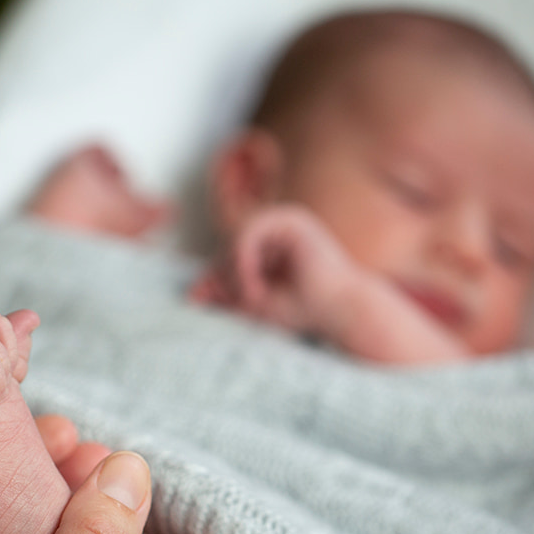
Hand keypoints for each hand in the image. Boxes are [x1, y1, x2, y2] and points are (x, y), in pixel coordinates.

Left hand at [198, 204, 354, 335]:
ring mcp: (286, 220)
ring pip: (236, 236)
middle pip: (228, 243)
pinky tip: (254, 286)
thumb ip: (224, 294)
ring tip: (250, 296)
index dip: (214, 276)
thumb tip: (191, 294)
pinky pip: (250, 231)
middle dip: (224, 275)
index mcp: (271, 243)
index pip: (226, 252)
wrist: (341, 313)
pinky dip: (244, 259)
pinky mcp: (293, 220)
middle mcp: (278, 228)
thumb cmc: (304, 310)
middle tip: (240, 303)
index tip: (204, 300)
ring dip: (236, 270)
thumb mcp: (253, 302)